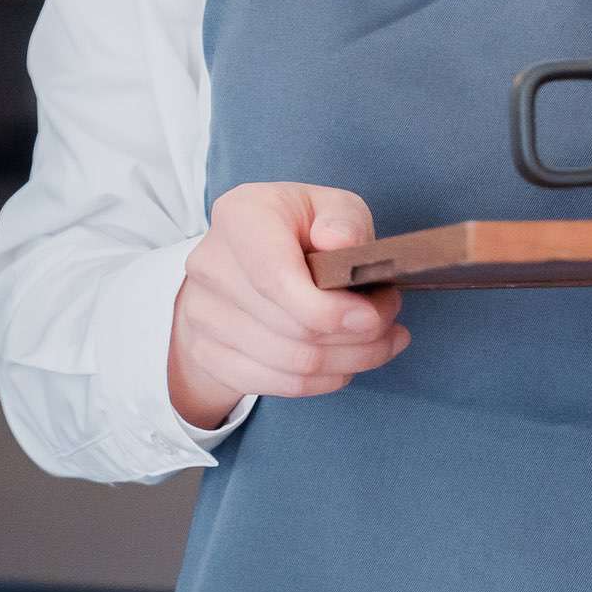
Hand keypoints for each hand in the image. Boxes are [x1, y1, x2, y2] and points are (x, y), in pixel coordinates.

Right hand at [166, 181, 408, 430]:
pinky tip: (349, 363)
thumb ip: (343, 219)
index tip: (374, 317)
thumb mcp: (329, 205)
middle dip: (356, 336)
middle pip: (292, 328)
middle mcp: (211, 266)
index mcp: (240, 217)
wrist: (240, 261)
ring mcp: (201, 314)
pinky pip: (277, 385)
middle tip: (391, 324)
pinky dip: (324, 381)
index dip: (329, 310)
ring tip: (382, 342)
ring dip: (349, 362)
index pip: (277, 279)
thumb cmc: (296, 228)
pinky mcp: (207, 353)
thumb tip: (341, 244)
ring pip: (290, 364)